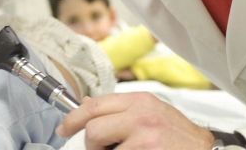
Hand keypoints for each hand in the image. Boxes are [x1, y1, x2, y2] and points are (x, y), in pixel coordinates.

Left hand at [57, 93, 214, 149]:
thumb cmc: (181, 139)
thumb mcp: (153, 114)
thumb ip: (122, 111)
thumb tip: (86, 108)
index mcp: (140, 101)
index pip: (94, 104)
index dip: (73, 119)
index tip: (64, 129)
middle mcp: (141, 114)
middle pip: (93, 129)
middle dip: (93, 146)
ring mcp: (146, 136)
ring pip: (102, 149)